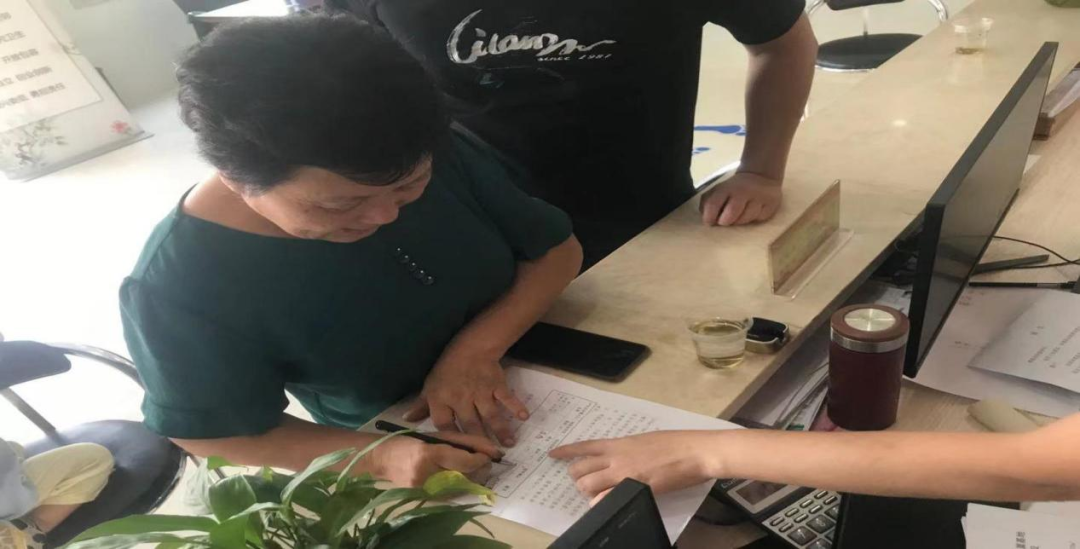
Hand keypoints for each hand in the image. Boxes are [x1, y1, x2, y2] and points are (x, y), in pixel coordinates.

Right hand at [368, 431, 501, 487]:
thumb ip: (465, 441)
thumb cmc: (410, 441)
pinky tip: (463, 477)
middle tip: (487, 461)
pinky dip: (462, 486)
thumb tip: (490, 449)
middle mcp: (426, 474)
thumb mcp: (437, 435)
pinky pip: (452, 494)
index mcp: (428, 453)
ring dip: (474, 479)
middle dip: (481, 470)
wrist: (381, 460)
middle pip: (465, 477)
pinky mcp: (424, 498)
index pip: (463, 461)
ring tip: (477, 469)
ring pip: (461, 488)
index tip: (491, 454)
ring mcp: (424, 489)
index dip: (480, 459)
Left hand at [404, 352, 528, 446]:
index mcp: (442, 399)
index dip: (450, 439)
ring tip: (509, 445)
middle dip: (479, 441)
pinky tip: (524, 417)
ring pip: (490, 415)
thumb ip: (421, 405)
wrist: (471, 347)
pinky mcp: (496, 385)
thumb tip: (407, 420)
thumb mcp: (430, 385)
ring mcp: (481, 392)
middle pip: (470, 424)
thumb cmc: (448, 370)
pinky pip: (506, 398)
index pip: (444, 424)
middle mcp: (461, 398)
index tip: (458, 453)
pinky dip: (516, 406)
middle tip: (488, 457)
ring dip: (501, 430)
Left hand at [549, 431, 717, 505]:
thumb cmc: (674, 443)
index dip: (566, 451)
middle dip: (577, 478)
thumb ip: (626, 449)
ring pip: (587, 485)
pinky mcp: (635, 488)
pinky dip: (601, 503)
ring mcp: (624, 474)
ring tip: (596, 494)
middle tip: (585, 483)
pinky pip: (606, 499)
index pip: (584, 447)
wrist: (693, 452)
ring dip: (587, 492)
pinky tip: (603, 504)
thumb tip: (616, 456)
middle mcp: (616, 458)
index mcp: (619, 443)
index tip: (551, 454)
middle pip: (580, 469)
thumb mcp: (644, 440)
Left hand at [699, 172, 781, 225]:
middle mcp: (742, 192)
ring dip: (741, 221)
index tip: (711, 221)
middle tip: (726, 221)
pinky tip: (753, 212)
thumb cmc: (734, 190)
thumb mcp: (718, 191)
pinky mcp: (771, 204)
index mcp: (725, 188)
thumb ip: (708, 204)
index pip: (713, 204)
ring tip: (740, 215)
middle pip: (731, 214)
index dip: (709, 217)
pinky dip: (755, 219)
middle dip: (726, 222)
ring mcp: (758, 197)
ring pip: (746, 218)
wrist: (760, 176)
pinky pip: (760, 218)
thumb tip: (707, 220)